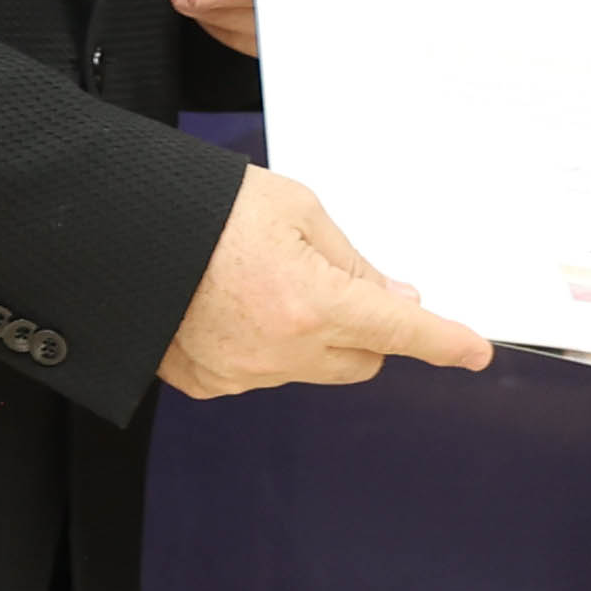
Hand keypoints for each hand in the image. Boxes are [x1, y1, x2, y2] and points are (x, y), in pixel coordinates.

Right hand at [160, 167, 492, 397]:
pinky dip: (264, 346)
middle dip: (367, 329)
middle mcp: (284, 351)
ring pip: (313, 367)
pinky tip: (231, 306)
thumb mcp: (296, 209)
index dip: (444, 342)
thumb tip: (392, 296)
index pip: (400, 329)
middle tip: (343, 285)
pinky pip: (262, 373)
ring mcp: (243, 375)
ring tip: (264, 282)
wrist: (114, 229)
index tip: (475, 353)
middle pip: (363, 359)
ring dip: (312, 336)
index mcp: (314, 302)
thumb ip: (350, 260)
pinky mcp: (209, 384)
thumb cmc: (205, 205)